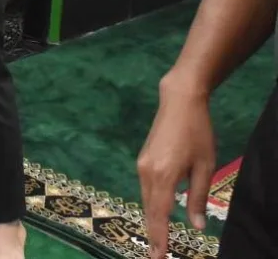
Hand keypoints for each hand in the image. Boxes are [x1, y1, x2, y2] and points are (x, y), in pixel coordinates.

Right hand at [137, 80, 215, 257]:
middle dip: (153, 233)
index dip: (160, 237)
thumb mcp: (204, 166)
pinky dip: (151, 204)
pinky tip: (158, 212)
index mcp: (163, 176)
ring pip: (146, 199)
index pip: (160, 214)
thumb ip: (198, 197)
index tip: (159, 256)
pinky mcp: (142, 160)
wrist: (179, 102)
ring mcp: (141, 165)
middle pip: (149, 209)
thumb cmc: (197, 132)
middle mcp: (146, 173)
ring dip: (152, 219)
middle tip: (156, 255)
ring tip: (158, 239)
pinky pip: (146, 188)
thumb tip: (196, 225)